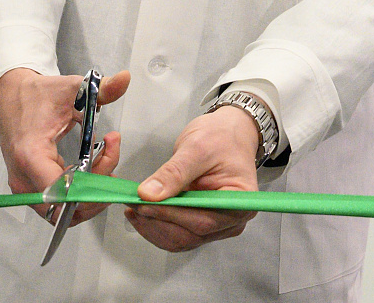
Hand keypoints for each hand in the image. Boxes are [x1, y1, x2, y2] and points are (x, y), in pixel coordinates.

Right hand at [0, 68, 129, 224]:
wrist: (11, 96)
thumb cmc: (36, 96)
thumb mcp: (72, 89)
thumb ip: (101, 89)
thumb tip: (124, 79)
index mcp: (31, 155)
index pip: (62, 191)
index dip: (91, 185)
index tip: (108, 162)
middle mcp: (24, 178)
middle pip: (65, 208)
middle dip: (96, 190)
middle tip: (111, 159)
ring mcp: (25, 186)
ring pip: (63, 212)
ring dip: (89, 194)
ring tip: (104, 163)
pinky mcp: (30, 188)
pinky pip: (58, 205)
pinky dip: (79, 194)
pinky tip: (93, 171)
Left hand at [128, 106, 261, 252]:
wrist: (227, 133)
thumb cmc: (221, 137)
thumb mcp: (197, 148)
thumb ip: (174, 173)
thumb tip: (149, 194)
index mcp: (240, 202)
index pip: (203, 221)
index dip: (171, 215)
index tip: (144, 204)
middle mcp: (231, 220)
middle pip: (190, 235)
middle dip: (158, 222)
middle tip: (133, 205)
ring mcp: (217, 225)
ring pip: (180, 239)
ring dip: (154, 226)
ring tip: (134, 207)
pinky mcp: (202, 223)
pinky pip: (178, 234)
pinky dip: (157, 225)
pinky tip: (141, 212)